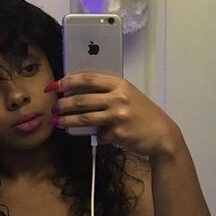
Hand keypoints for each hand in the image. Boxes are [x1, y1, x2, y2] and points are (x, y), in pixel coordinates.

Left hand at [46, 74, 182, 156]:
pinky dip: (96, 137)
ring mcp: (118, 116)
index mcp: (120, 84)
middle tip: (53, 108)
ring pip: (83, 118)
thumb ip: (109, 93)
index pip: (88, 79)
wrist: (162, 134)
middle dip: (63, 104)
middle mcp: (118, 98)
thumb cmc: (144, 114)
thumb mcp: (129, 96)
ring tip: (57, 122)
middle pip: (81, 100)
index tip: (54, 86)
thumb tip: (80, 94)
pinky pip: (99, 135)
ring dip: (67, 121)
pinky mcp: (118, 133)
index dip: (67, 81)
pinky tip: (97, 137)